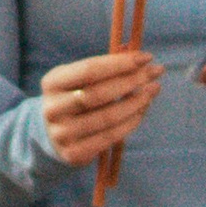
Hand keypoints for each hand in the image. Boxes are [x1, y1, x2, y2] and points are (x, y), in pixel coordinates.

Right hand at [40, 48, 162, 169]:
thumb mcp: (79, 78)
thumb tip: (136, 52)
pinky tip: (142, 110)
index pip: (90, 70)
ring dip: (136, 102)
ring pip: (108, 117)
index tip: (146, 57)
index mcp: (52, 82)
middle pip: (99, 93)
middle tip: (156, 72)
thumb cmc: (73, 98)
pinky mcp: (74, 153)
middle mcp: (53, 108)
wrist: (50, 135)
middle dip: (132, 80)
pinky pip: (110, 136)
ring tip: (153, 90)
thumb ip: (105, 66)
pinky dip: (131, 122)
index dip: (120, 63)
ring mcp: (62, 133)